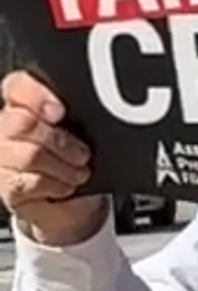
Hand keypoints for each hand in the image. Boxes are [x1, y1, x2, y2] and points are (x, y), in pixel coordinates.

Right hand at [0, 72, 105, 245]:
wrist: (71, 203)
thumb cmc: (77, 160)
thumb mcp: (83, 130)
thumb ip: (77, 111)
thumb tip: (96, 104)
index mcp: (23, 107)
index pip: (18, 87)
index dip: (37, 96)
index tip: (59, 111)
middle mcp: (6, 130)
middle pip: (22, 122)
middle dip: (59, 140)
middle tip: (82, 153)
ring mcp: (3, 159)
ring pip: (29, 154)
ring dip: (63, 166)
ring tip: (78, 172)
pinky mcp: (7, 187)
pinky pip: (30, 182)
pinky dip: (57, 185)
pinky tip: (65, 186)